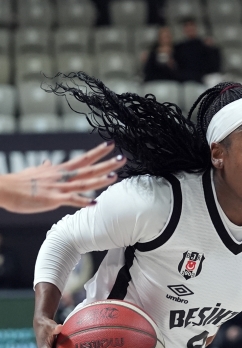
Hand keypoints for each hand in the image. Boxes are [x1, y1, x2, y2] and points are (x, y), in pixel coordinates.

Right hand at [0, 141, 125, 212]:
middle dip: (107, 164)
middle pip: (89, 169)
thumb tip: (48, 161)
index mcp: (60, 170)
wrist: (4, 189)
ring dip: (100, 180)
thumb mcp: (35, 171)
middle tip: (123, 158)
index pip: (83, 158)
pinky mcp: (52, 199)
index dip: (98, 152)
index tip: (111, 144)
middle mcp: (62, 176)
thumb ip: (45, 167)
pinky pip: (70, 200)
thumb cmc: (19, 182)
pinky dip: (82, 201)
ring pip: (83, 183)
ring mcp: (58, 187)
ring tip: (115, 176)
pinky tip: (94, 203)